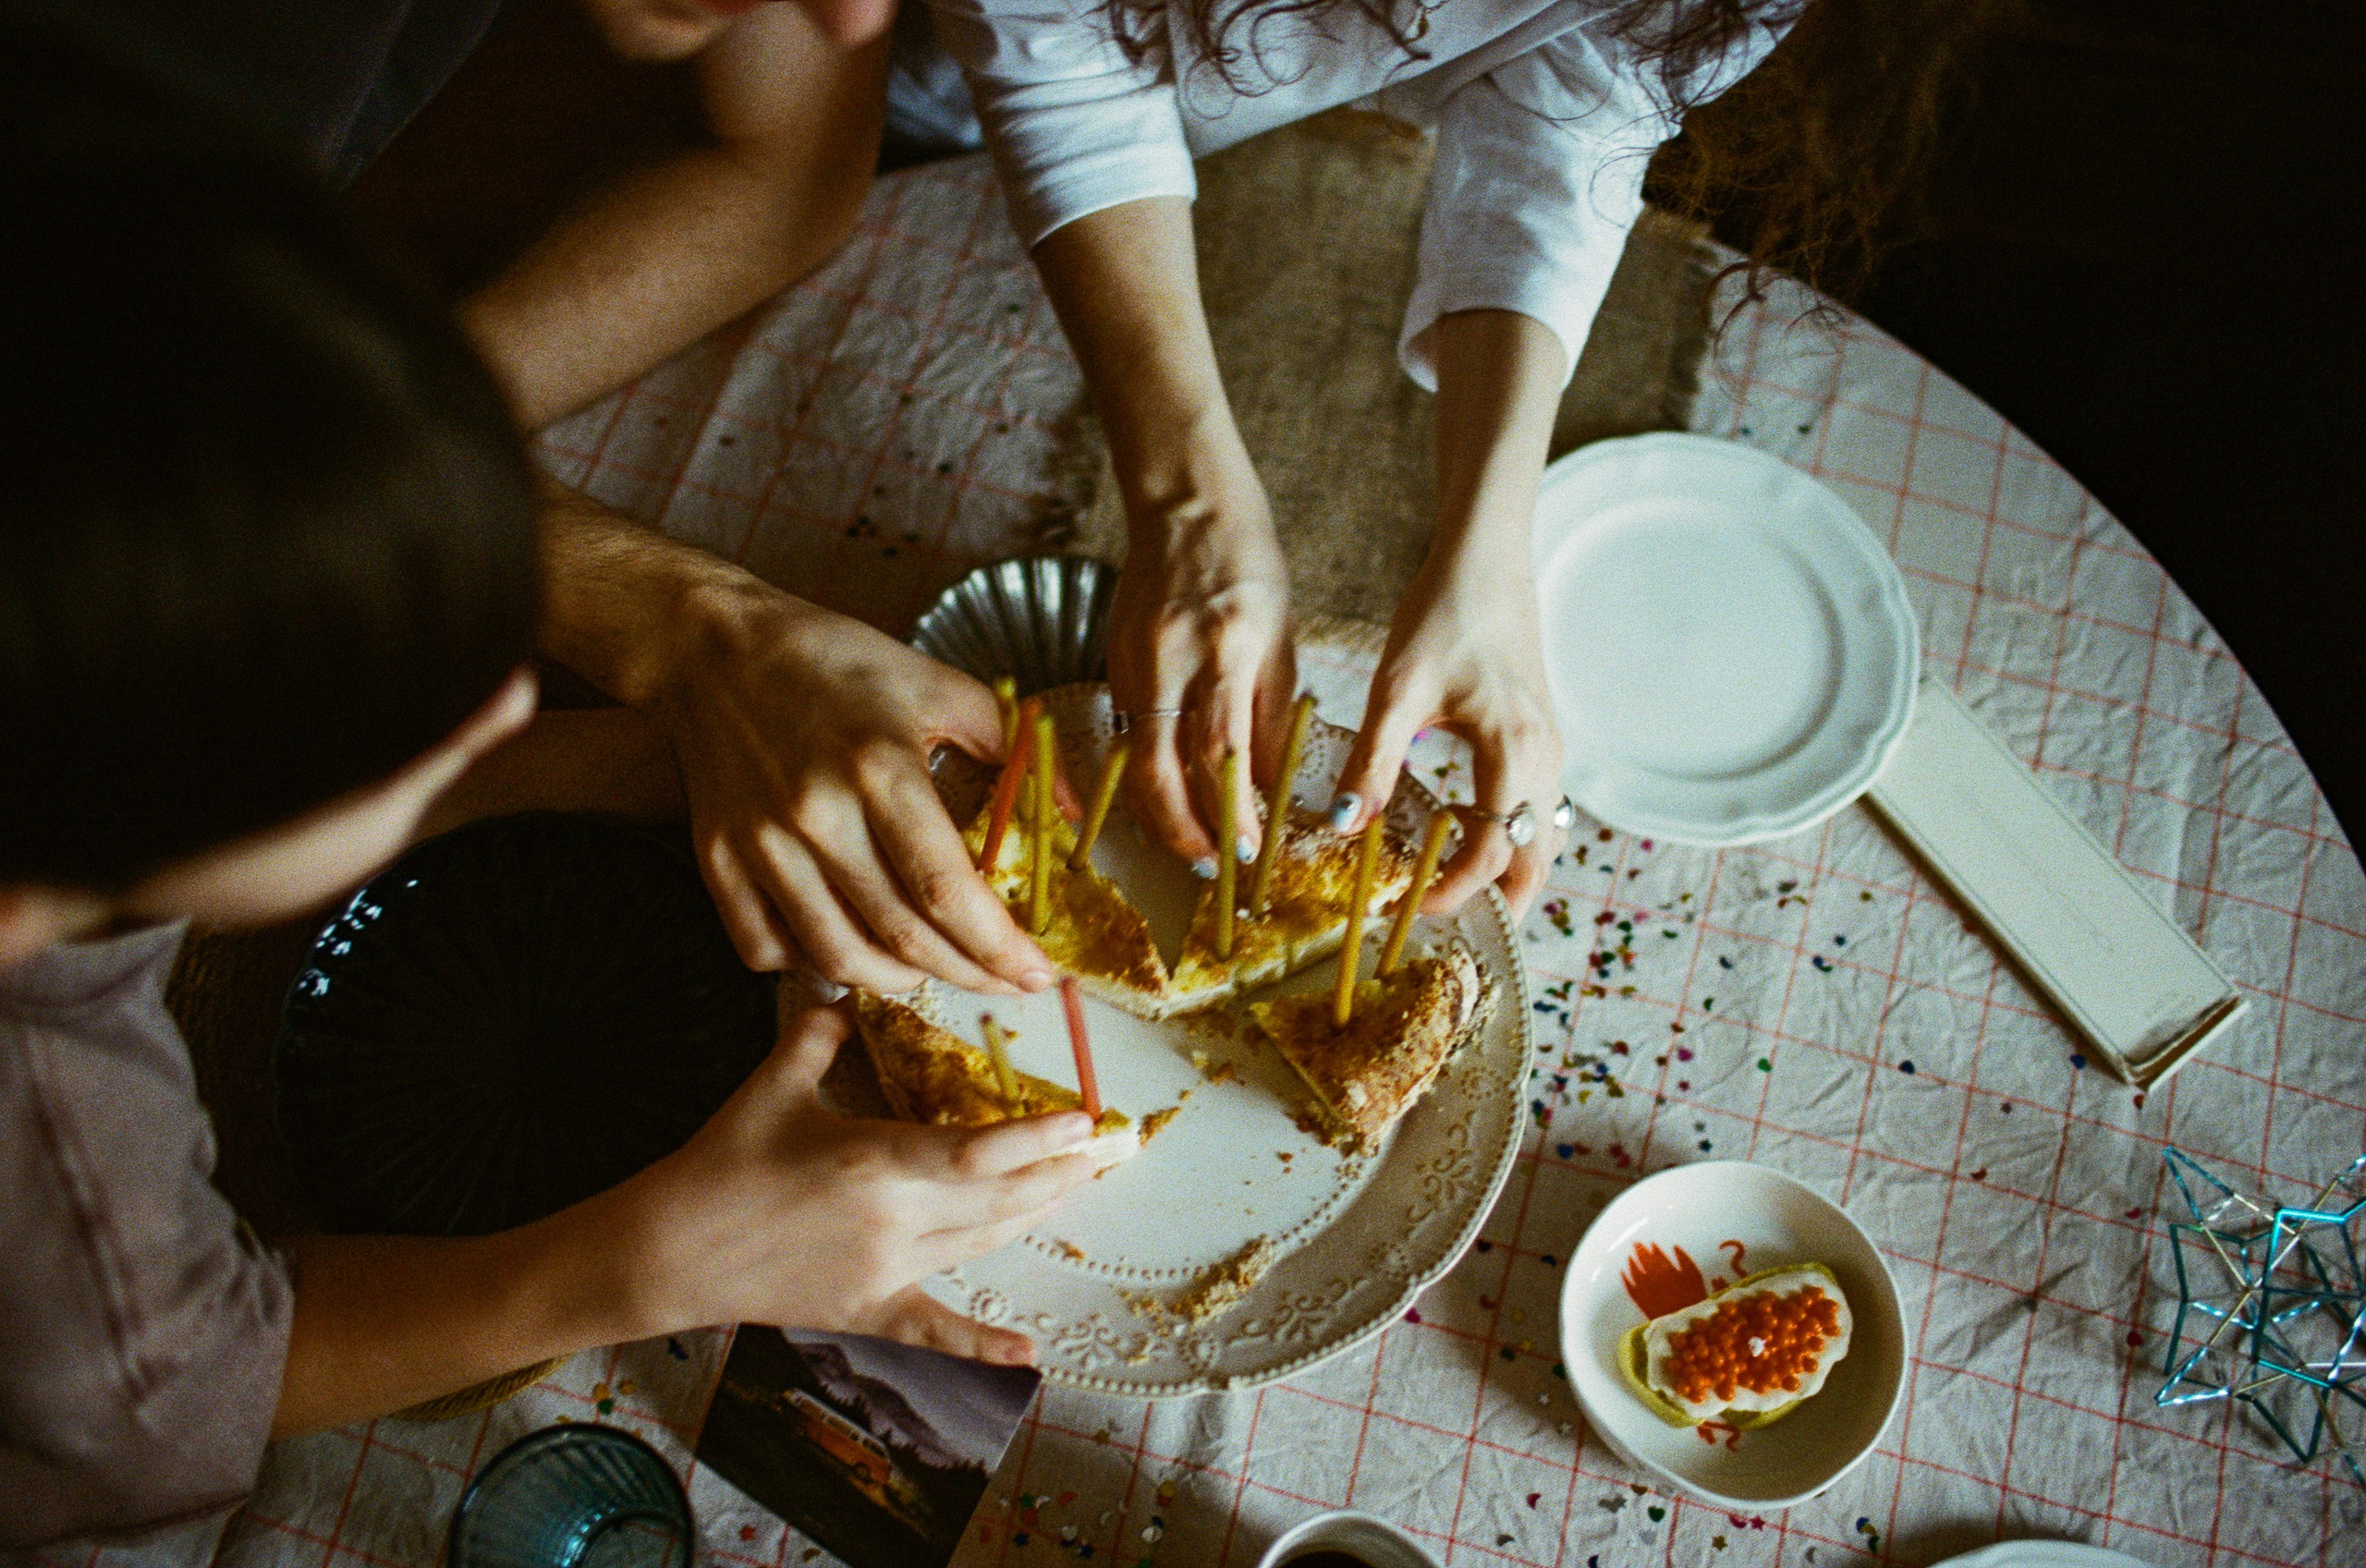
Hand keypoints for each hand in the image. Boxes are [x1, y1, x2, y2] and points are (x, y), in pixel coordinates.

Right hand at [622, 1005, 1101, 1364]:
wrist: (668, 1252)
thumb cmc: (720, 1162)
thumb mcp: (772, 1084)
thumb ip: (817, 1033)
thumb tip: (845, 988)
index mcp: (874, 1159)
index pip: (977, 1149)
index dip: (1037, 1137)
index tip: (1084, 1120)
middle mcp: (893, 1219)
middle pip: (997, 1198)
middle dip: (1057, 1174)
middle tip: (1105, 1151)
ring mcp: (885, 1270)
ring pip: (981, 1242)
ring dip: (1033, 1216)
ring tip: (1075, 1189)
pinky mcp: (868, 1309)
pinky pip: (934, 1328)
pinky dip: (982, 1344)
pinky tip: (1027, 1354)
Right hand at [656, 580, 1057, 992]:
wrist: (712, 649)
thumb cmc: (833, 661)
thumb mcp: (935, 683)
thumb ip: (1010, 745)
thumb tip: (1070, 811)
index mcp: (879, 768)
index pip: (946, 889)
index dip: (998, 947)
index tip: (1036, 973)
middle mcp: (817, 816)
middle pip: (902, 937)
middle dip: (967, 975)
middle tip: (1003, 984)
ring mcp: (760, 845)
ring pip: (838, 957)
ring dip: (899, 981)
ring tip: (934, 969)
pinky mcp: (716, 861)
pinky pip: (767, 948)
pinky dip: (815, 965)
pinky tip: (850, 944)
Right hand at [1106, 486, 1298, 874]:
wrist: (1185, 503)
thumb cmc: (1248, 564)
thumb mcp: (1282, 637)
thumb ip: (1274, 716)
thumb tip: (1273, 788)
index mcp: (1228, 647)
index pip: (1224, 751)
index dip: (1234, 812)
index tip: (1251, 849)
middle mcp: (1173, 656)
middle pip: (1163, 769)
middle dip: (1185, 831)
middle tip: (1212, 865)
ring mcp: (1132, 659)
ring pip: (1133, 759)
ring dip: (1158, 814)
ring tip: (1189, 845)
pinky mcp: (1110, 659)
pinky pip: (1124, 732)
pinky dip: (1141, 774)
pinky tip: (1162, 797)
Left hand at [1329, 554, 1565, 917]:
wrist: (1487, 558)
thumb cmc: (1444, 613)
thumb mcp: (1398, 689)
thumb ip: (1374, 762)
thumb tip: (1346, 827)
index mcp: (1513, 750)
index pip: (1495, 849)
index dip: (1455, 889)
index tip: (1409, 905)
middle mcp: (1545, 756)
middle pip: (1539, 859)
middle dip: (1502, 902)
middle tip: (1454, 932)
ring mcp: (1551, 745)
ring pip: (1544, 835)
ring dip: (1510, 871)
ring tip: (1459, 893)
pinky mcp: (1543, 732)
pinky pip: (1539, 805)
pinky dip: (1514, 835)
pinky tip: (1471, 831)